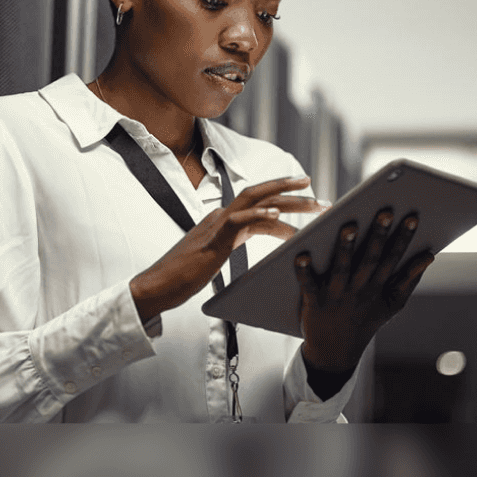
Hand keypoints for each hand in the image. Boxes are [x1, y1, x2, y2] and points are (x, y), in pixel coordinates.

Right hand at [131, 176, 325, 325]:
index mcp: (223, 222)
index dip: (284, 201)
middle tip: (320, 194)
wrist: (157, 286)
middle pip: (262, 195)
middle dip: (292, 191)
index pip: (259, 205)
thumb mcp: (217, 257)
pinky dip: (259, 215)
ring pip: (256, 201)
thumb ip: (233, 245)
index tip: (307, 199)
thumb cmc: (184, 276)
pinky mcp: (213, 238)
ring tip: (312, 200)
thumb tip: (253, 244)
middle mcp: (221, 217)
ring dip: (287, 199)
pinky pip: (238, 220)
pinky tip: (277, 215)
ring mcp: (216, 225)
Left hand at [294, 208, 434, 374]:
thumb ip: (411, 280)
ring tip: (348, 226)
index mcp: (378, 288)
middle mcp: (359, 291)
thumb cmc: (365, 320)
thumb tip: (429, 256)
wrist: (335, 351)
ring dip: (345, 249)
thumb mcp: (393, 304)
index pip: (393, 259)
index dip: (403, 239)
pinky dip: (304, 272)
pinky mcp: (314, 302)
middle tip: (384, 212)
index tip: (411, 218)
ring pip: (342, 269)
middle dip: (378, 236)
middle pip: (370, 260)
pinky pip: (308, 285)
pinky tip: (301, 256)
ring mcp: (336, 297)